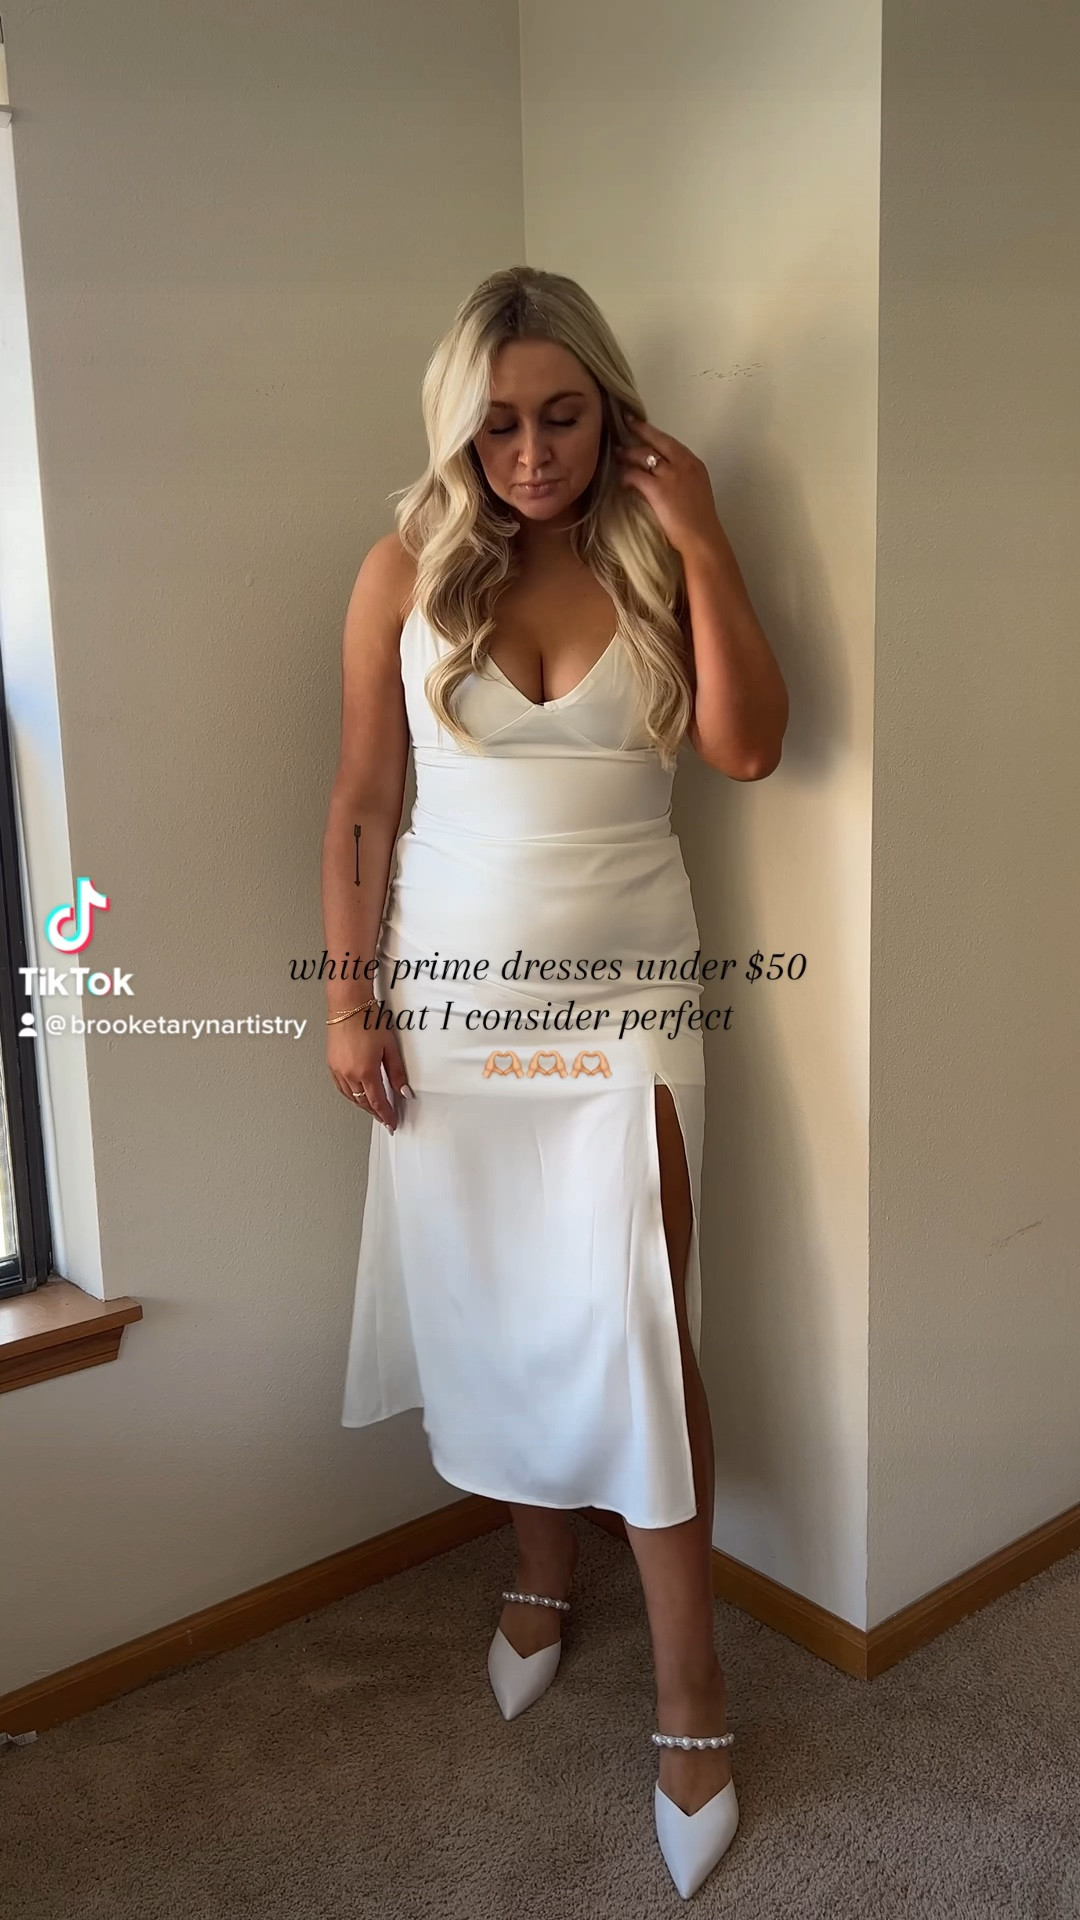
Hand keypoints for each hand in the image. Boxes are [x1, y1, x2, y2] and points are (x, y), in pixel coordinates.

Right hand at [328, 1016, 409, 1130]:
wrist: (348, 1004)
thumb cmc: (368, 1019)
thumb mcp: (390, 1047)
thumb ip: (397, 1072)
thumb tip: (403, 1091)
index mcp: (365, 1071)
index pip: (378, 1102)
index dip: (386, 1115)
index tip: (391, 1123)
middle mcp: (348, 1074)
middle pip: (363, 1102)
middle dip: (375, 1112)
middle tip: (384, 1118)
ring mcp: (337, 1069)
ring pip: (350, 1097)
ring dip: (362, 1105)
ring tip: (373, 1108)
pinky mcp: (331, 1063)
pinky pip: (341, 1087)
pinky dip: (350, 1095)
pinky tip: (356, 1093)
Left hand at [614, 414, 723, 558]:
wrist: (702, 538)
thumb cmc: (700, 522)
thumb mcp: (695, 492)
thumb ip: (682, 480)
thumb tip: (662, 477)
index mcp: (695, 464)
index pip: (672, 443)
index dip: (655, 434)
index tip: (644, 426)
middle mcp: (684, 464)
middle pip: (658, 440)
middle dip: (640, 429)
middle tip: (626, 422)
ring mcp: (671, 475)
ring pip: (644, 455)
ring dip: (628, 453)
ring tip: (617, 453)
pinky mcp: (658, 489)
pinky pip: (636, 475)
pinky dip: (626, 475)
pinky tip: (622, 479)